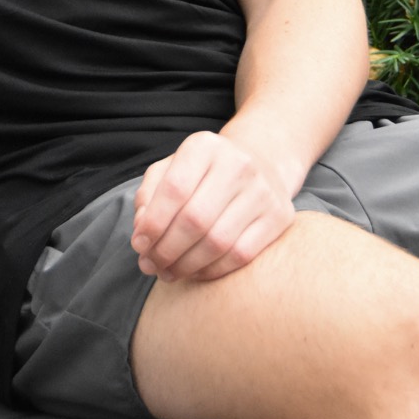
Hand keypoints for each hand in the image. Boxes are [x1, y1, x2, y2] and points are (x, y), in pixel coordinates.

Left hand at [131, 129, 295, 283]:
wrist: (259, 163)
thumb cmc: (203, 172)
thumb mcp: (172, 168)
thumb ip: (149, 195)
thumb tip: (141, 232)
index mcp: (205, 145)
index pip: (174, 188)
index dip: (153, 223)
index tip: (139, 244)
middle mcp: (238, 164)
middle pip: (195, 220)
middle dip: (166, 250)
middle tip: (150, 265)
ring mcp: (263, 191)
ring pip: (218, 242)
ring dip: (186, 265)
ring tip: (168, 272)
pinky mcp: (280, 217)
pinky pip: (241, 255)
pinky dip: (212, 270)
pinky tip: (195, 271)